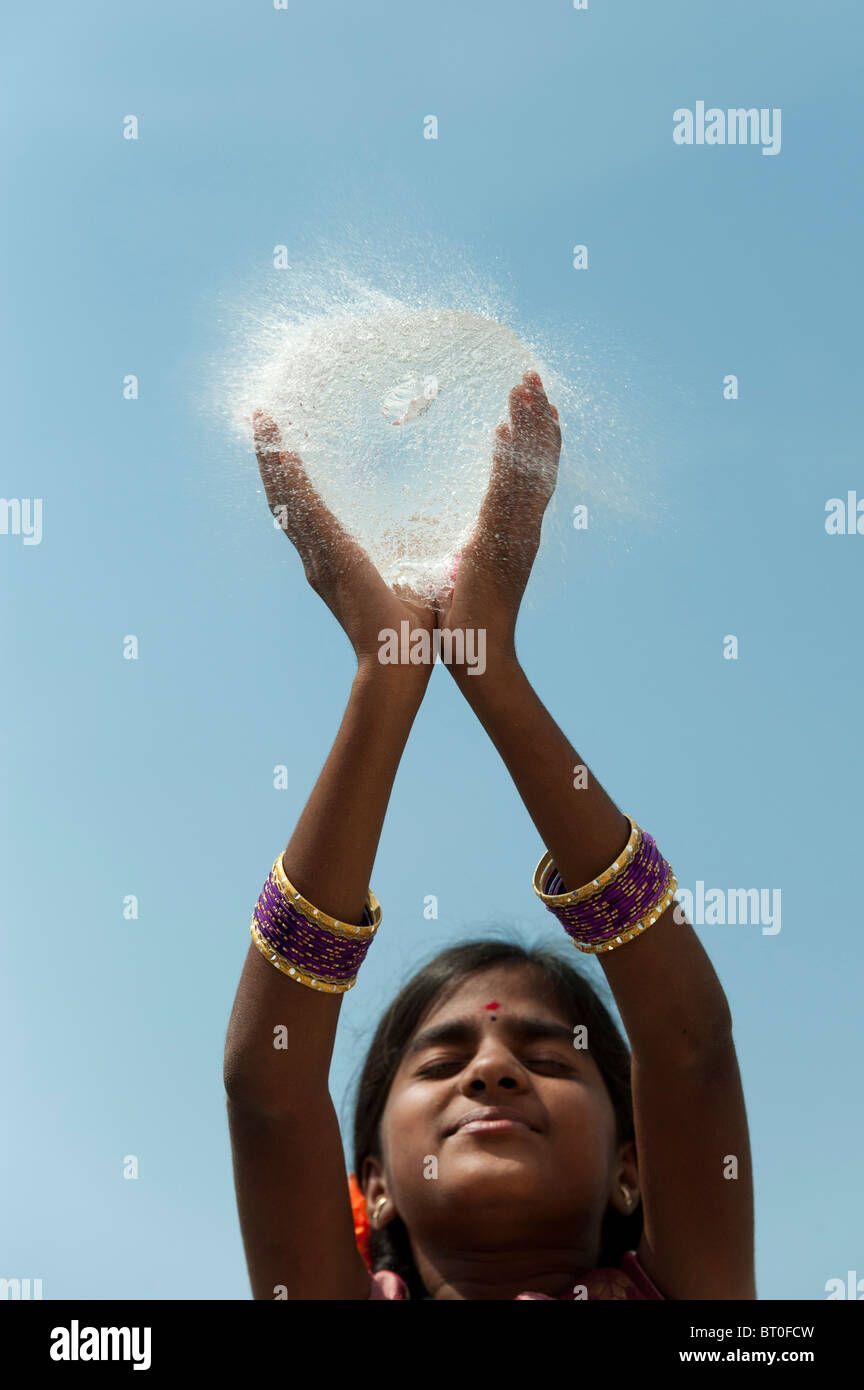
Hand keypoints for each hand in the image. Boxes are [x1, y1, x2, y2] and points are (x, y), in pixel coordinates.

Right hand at [252, 411, 435, 672]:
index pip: (305, 509)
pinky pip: (307, 511)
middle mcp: (316, 558)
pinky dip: (292, 481)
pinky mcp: (332, 558)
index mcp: (333, 563)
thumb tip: (428, 530)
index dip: (290, 478)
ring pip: (288, 499)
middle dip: (270, 457)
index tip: (282, 446)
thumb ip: (409, 552)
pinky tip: (281, 452)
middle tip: (260, 419)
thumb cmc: (408, 634)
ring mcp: (319, 559)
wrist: (398, 665)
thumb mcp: (410, 577)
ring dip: (273, 458)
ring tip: (261, 421)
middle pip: (285, 498)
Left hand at [436, 370, 559, 668]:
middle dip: (538, 419)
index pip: (532, 478)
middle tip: (533, 377)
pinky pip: (505, 491)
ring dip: (528, 425)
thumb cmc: (466, 619)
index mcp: (515, 534)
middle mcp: (524, 528)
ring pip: (527, 468)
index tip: (537, 406)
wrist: (477, 652)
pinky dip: (508, 458)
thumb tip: (456, 543)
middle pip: (538, 463)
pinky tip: (503, 429)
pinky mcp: (496, 541)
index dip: (538, 441)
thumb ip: (466, 550)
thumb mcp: (465, 571)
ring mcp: (514, 533)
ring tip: (526, 386)